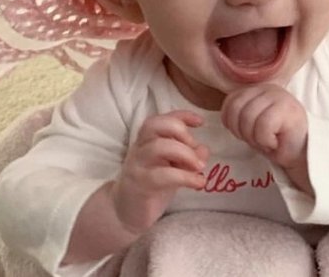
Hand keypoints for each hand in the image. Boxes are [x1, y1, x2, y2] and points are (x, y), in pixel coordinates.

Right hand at [112, 110, 208, 235]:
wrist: (125, 211)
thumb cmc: (152, 184)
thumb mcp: (172, 165)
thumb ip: (188, 154)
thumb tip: (203, 150)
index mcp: (146, 140)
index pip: (161, 119)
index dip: (182, 116)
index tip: (200, 122)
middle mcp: (140, 148)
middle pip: (155, 125)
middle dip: (181, 132)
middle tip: (196, 150)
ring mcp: (138, 166)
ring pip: (158, 147)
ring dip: (186, 154)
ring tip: (200, 167)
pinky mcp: (141, 186)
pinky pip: (163, 176)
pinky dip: (186, 177)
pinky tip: (199, 182)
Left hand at [220, 84, 307, 169]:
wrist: (302, 154)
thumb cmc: (275, 140)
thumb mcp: (251, 124)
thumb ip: (238, 114)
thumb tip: (225, 117)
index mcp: (255, 89)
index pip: (230, 101)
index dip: (231, 123)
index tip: (245, 134)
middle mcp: (267, 88)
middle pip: (237, 109)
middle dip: (242, 132)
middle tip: (257, 140)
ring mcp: (279, 96)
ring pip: (248, 117)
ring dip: (255, 138)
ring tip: (268, 141)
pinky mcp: (288, 109)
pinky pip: (263, 126)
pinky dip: (265, 140)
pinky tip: (276, 142)